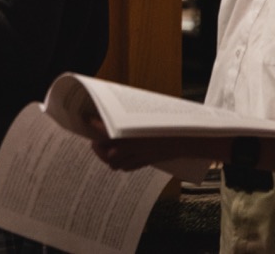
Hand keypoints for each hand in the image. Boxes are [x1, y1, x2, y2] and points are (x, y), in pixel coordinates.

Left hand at [89, 125, 225, 172]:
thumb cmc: (169, 122)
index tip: (84, 118)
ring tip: (104, 145)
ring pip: (111, 161)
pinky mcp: (144, 163)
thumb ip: (128, 114)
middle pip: (101, 148)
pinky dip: (119, 162)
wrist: (190, 138)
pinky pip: (125, 167)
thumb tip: (113, 108)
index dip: (90, 122)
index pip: (99, 128)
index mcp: (125, 131)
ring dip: (106, 154)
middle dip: (96, 142)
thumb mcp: (145, 112)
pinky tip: (119, 155)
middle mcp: (127, 147)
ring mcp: (135, 157)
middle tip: (93, 134)